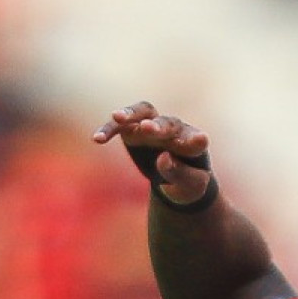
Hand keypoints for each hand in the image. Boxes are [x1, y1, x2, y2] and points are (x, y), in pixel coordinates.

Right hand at [93, 101, 214, 205]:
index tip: (200, 141)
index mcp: (193, 144)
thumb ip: (179, 174)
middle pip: (167, 123)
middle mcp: (174, 130)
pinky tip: (96, 139)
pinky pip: (120, 127)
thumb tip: (163, 158)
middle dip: (157, 126)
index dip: (196, 140)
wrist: (175, 179)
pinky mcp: (134, 131)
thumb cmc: (186, 183)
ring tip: (116, 117)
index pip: (196, 140)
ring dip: (130, 113)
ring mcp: (153, 126)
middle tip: (147, 128)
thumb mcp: (189, 186)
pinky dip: (109, 130)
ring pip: (143, 112)